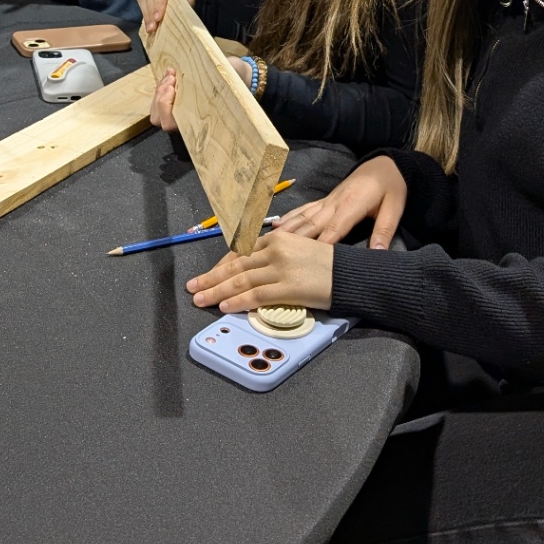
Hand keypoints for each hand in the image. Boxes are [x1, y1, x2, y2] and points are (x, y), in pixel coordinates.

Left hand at [148, 56, 251, 130]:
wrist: (240, 76)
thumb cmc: (235, 82)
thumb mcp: (230, 83)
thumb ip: (222, 86)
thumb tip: (221, 88)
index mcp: (197, 123)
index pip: (169, 124)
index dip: (165, 106)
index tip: (173, 88)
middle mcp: (185, 121)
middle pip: (157, 119)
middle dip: (160, 96)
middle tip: (171, 78)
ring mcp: (179, 112)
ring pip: (156, 110)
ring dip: (160, 90)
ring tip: (171, 74)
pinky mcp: (175, 102)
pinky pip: (160, 100)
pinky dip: (162, 86)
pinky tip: (171, 74)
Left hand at [186, 229, 334, 312]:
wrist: (351, 273)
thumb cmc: (326, 264)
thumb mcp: (297, 250)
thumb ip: (274, 256)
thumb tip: (252, 270)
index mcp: (277, 238)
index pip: (241, 252)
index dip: (221, 265)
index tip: (209, 275)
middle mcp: (275, 249)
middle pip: (236, 265)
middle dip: (211, 277)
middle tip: (193, 287)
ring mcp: (281, 268)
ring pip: (241, 280)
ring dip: (216, 291)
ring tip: (200, 299)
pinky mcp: (288, 287)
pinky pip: (256, 295)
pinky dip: (237, 301)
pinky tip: (224, 306)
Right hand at [275, 157, 406, 248]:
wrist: (385, 163)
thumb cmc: (391, 187)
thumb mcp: (394, 208)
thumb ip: (384, 230)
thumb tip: (379, 255)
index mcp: (351, 205)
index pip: (333, 229)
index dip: (320, 244)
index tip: (306, 261)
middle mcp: (334, 203)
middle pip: (311, 224)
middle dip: (294, 240)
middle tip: (275, 254)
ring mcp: (328, 200)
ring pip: (303, 216)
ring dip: (287, 229)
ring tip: (268, 242)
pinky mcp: (326, 199)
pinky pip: (305, 209)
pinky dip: (290, 217)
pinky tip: (277, 225)